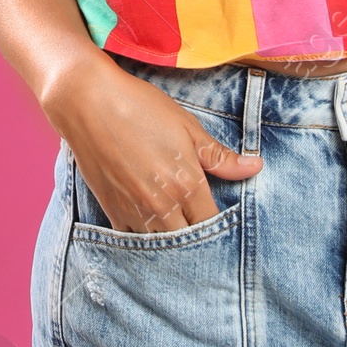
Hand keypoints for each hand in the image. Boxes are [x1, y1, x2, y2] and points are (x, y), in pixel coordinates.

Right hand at [43, 58, 262, 233]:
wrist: (89, 102)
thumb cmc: (141, 107)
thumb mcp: (187, 126)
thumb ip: (220, 156)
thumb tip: (256, 167)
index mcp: (187, 184)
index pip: (212, 222)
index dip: (219, 222)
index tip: (218, 214)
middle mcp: (163, 205)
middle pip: (189, 239)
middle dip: (195, 232)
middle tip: (197, 220)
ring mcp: (135, 212)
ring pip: (162, 244)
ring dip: (171, 237)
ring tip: (175, 223)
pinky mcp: (112, 211)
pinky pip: (134, 239)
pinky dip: (144, 236)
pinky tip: (149, 222)